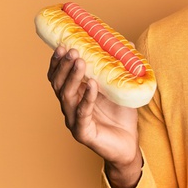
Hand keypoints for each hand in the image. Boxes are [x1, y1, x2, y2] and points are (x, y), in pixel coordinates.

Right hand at [47, 46, 141, 187]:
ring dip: (73, 77)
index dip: (58, 62)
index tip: (62, 45)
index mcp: (75, 95)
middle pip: (59, 84)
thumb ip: (121, 68)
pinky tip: (92, 86)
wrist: (130, 143)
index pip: (59, 77)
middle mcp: (70, 107)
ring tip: (80, 62)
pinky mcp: (83, 133)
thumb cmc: (122, 116)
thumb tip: (128, 43)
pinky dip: (87, 98)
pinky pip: (82, 114)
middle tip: (71, 50)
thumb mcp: (121, 88)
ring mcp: (74, 120)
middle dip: (64, 65)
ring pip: (67, 96)